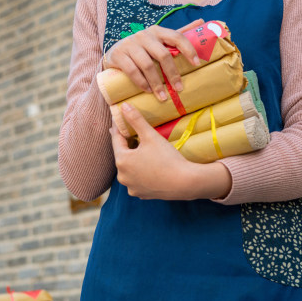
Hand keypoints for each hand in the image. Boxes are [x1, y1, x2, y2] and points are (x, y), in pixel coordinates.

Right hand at [104, 19, 203, 101]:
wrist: (114, 52)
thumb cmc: (143, 47)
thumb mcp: (160, 39)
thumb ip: (179, 33)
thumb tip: (202, 21)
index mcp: (157, 31)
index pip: (176, 37)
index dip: (188, 49)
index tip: (197, 64)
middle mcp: (144, 35)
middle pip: (163, 54)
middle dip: (172, 74)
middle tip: (179, 88)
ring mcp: (130, 44)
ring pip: (148, 65)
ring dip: (157, 83)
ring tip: (163, 97)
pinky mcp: (118, 55)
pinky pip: (132, 70)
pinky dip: (141, 82)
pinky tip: (148, 91)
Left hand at [111, 102, 231, 199]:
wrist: (185, 183)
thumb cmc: (167, 158)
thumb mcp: (150, 136)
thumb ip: (136, 120)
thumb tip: (123, 105)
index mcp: (122, 160)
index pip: (116, 139)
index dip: (119, 128)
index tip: (119, 119)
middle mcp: (122, 176)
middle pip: (122, 155)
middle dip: (127, 144)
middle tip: (131, 133)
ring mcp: (131, 187)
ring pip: (129, 168)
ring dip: (133, 159)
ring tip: (140, 150)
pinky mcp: (141, 194)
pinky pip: (137, 180)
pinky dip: (140, 172)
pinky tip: (148, 167)